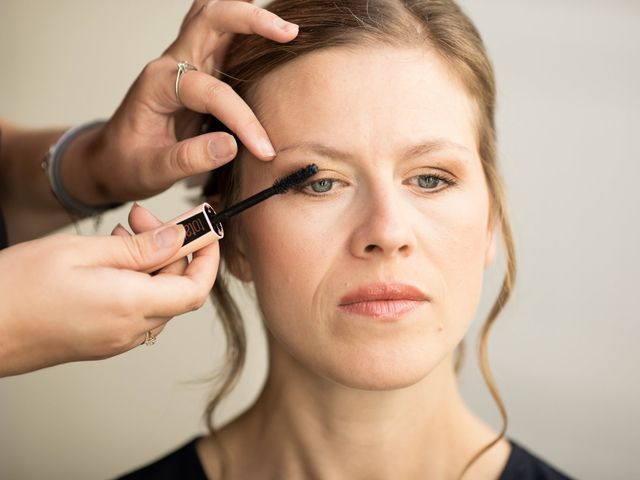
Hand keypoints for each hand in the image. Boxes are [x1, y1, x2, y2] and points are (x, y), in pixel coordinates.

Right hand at [0, 212, 217, 376]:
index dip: (207, 258)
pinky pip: (136, 309)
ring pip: (157, 297)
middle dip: (172, 248)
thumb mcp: (81, 252)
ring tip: (120, 232)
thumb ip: (138, 248)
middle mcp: (131, 330)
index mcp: (131, 306)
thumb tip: (179, 239)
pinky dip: (136, 281)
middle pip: (178, 289)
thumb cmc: (16, 288)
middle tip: (143, 216)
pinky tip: (111, 258)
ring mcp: (116, 340)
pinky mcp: (101, 342)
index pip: (196, 288)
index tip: (205, 230)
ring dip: (152, 262)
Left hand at [63, 0, 298, 205]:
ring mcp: (185, 62)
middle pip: (210, 18)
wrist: (109, 160)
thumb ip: (189, 159)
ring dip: (248, 14)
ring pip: (215, 16)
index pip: (211, 92)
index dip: (243, 121)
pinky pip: (222, 36)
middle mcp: (172, 63)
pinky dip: (245, 29)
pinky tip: (269, 38)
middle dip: (251, 19)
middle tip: (289, 32)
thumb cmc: (126, 164)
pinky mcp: (198, 70)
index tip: (265, 150)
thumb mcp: (152, 170)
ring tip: (286, 28)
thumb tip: (231, 145)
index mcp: (158, 84)